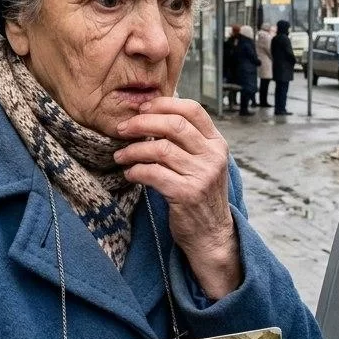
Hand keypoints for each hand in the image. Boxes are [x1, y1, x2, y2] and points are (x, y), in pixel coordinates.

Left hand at [114, 97, 242, 297]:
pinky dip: (136, 171)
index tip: (141, 108)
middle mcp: (213, 156)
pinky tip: (130, 174)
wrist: (211, 234)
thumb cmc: (200, 194)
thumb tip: (153, 113)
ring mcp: (202, 175)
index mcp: (217, 143)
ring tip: (121, 156)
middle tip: (122, 129)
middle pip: (173, 125)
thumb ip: (188, 140)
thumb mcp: (204, 163)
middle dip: (141, 123)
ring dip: (133, 151)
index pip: (192, 109)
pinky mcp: (186, 194)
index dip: (164, 104)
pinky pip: (152, 173)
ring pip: (159, 149)